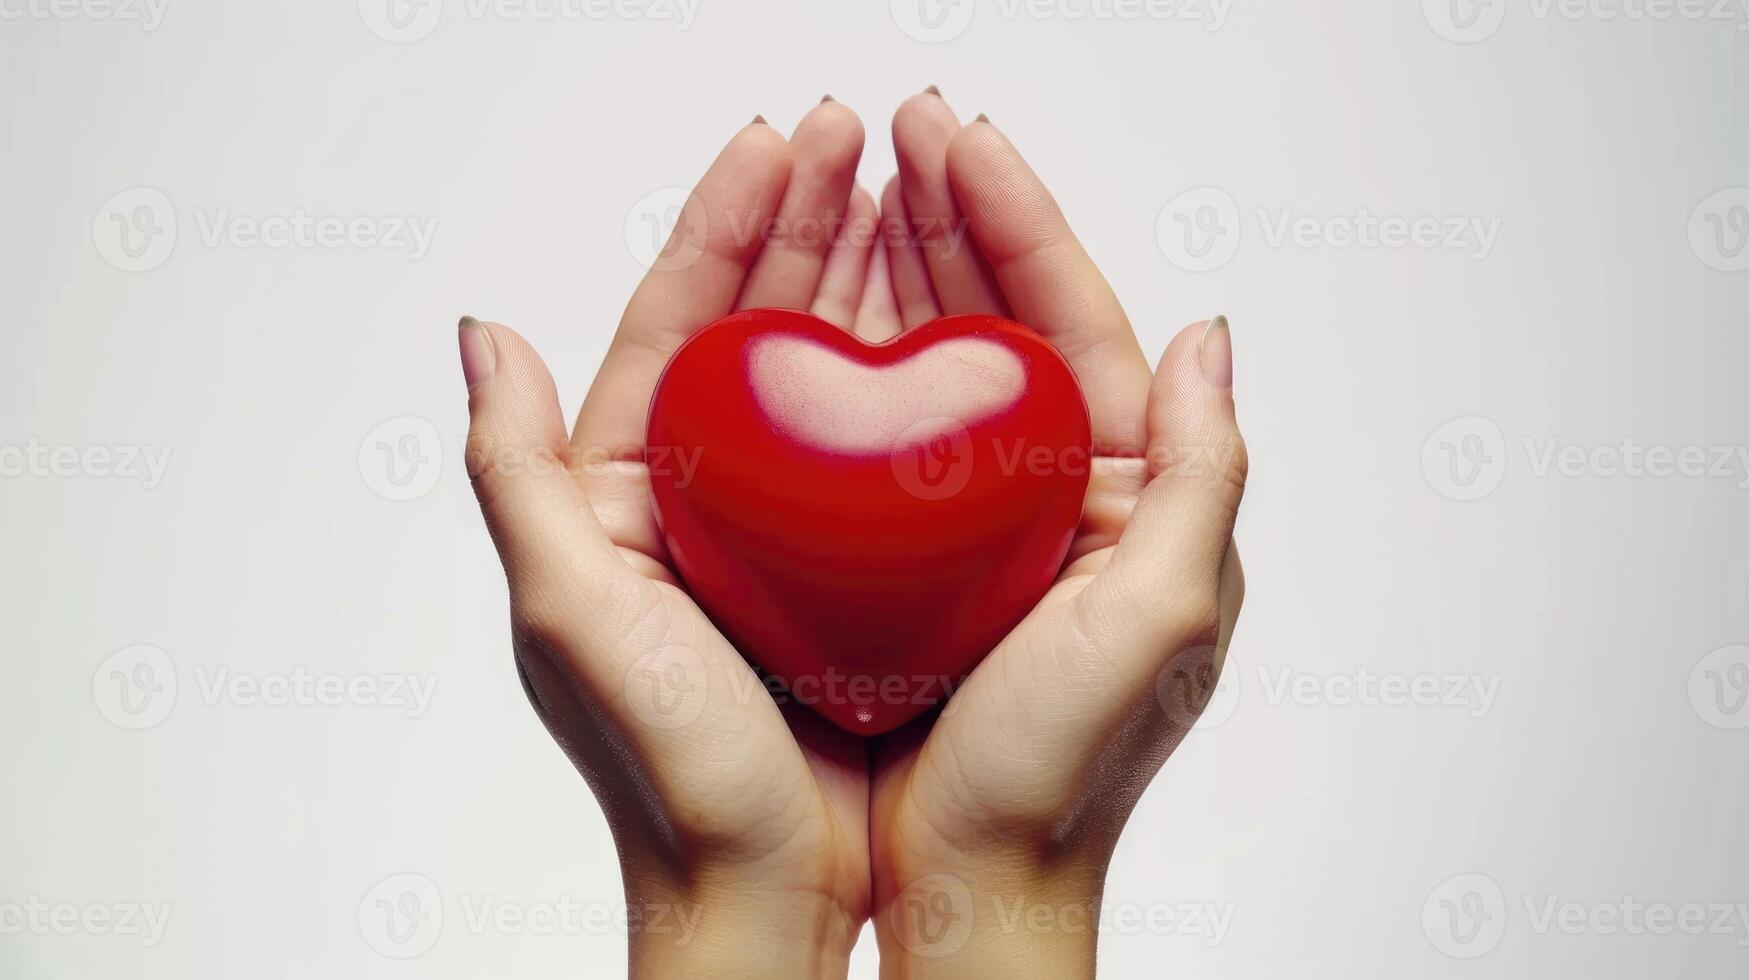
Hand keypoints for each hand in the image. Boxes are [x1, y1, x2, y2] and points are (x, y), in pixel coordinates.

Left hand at [459, 101, 884, 978]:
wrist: (764, 895)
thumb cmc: (664, 773)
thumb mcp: (566, 616)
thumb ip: (512, 473)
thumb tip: (480, 333)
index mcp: (625, 491)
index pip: (677, 322)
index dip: (726, 222)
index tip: (781, 143)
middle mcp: (709, 497)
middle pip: (760, 327)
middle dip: (807, 221)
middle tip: (861, 133)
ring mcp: (792, 530)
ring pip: (833, 373)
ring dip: (870, 275)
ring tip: (912, 187)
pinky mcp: (864, 569)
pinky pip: (893, 449)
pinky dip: (921, 376)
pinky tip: (958, 321)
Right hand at [864, 93, 1247, 976]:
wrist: (967, 885)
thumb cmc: (1064, 774)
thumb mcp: (1169, 617)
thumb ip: (1206, 470)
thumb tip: (1208, 336)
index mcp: (1120, 491)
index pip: (1071, 319)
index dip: (1017, 218)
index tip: (958, 140)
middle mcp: (1045, 495)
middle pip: (995, 322)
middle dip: (946, 216)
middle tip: (892, 129)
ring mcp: (963, 526)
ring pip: (924, 365)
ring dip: (890, 268)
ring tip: (847, 180)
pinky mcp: (889, 562)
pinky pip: (863, 439)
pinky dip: (841, 365)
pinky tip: (806, 309)